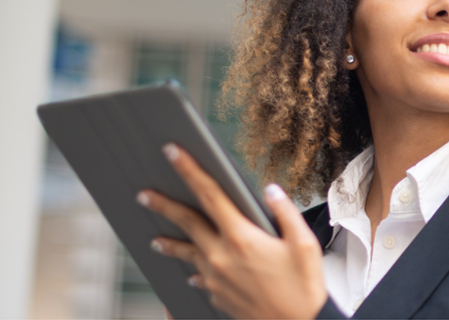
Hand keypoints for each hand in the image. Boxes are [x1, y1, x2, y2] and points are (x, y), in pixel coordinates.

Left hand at [138, 143, 326, 318]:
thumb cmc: (304, 288)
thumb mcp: (304, 244)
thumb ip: (285, 212)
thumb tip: (269, 191)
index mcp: (242, 237)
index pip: (209, 195)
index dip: (189, 170)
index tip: (173, 153)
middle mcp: (222, 256)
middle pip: (186, 223)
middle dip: (163, 206)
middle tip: (144, 195)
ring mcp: (216, 278)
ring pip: (186, 254)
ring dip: (170, 244)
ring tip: (155, 240)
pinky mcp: (217, 296)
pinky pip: (200, 278)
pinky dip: (194, 271)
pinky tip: (192, 272)